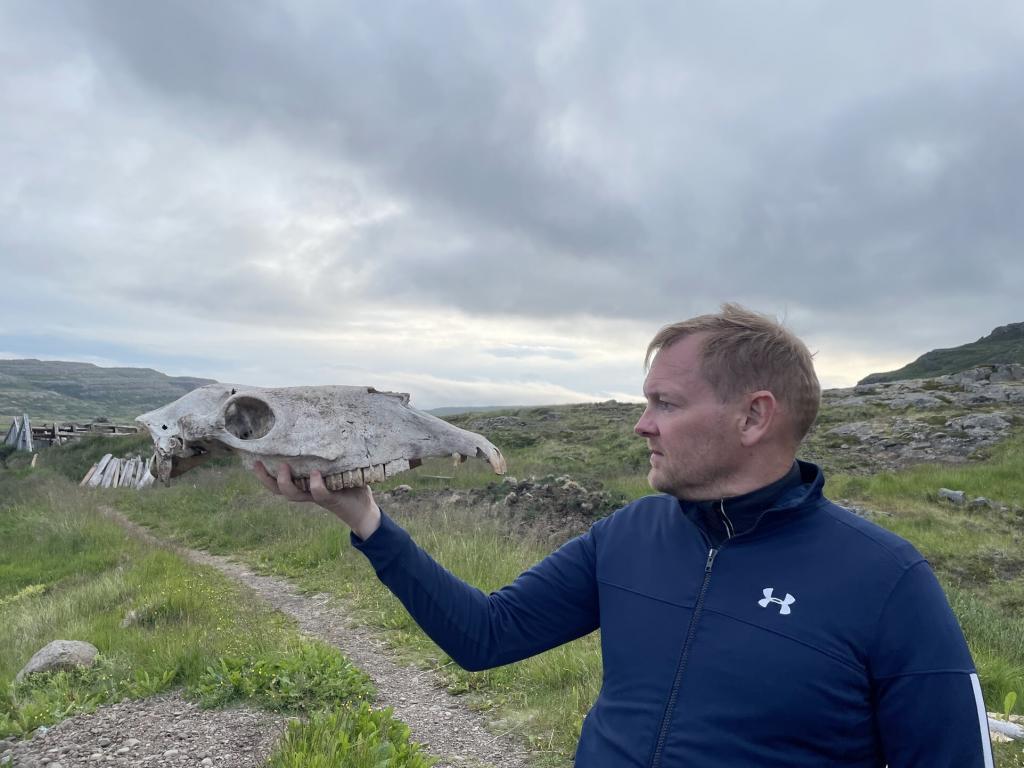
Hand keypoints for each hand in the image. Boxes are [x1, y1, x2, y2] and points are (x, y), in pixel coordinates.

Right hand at [254, 461, 381, 539]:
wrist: (365, 510)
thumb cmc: (351, 485)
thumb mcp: (338, 467)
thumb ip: (330, 454)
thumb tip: (328, 426)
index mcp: (304, 484)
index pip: (279, 481)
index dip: (264, 473)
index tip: (253, 459)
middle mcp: (306, 492)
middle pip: (278, 490)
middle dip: (265, 478)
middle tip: (258, 463)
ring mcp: (317, 497)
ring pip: (294, 494)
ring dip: (286, 482)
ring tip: (284, 467)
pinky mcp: (331, 500)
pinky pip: (320, 494)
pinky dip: (316, 485)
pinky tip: (315, 474)